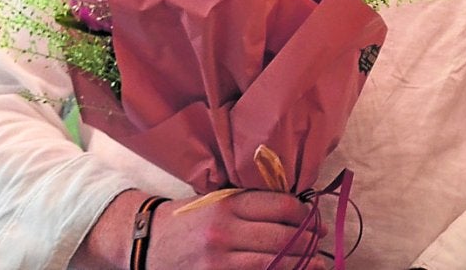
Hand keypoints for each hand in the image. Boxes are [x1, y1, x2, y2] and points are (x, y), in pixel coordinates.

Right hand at [152, 190, 330, 269]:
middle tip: (320, 244)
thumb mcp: (215, 201)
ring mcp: (218, 260)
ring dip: (300, 264)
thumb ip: (249, 203)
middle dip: (308, 242)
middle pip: (281, 236)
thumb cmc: (186, 219)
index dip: (306, 215)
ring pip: (272, 263)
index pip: (281, 207)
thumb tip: (296, 210)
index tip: (317, 221)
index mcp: (228, 204)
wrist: (145, 242)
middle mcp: (224, 231)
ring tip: (316, 265)